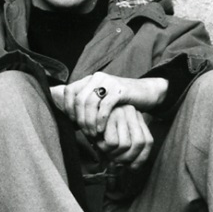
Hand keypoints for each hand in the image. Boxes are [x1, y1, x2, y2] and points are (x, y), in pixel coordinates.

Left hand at [50, 72, 166, 138]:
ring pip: (90, 103)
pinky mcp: (119, 89)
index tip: (73, 122)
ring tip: (92, 134)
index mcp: (89, 79)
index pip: (69, 91)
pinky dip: (100, 120)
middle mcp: (97, 78)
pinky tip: (101, 130)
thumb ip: (86, 105)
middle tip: (85, 132)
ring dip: (89, 122)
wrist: (146, 92)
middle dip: (80, 119)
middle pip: (79, 99)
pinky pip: (104, 106)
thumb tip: (66, 118)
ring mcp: (108, 82)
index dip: (68, 108)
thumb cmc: (120, 101)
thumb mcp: (100, 101)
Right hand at [95, 105, 153, 168]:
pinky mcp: (109, 116)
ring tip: (104, 147)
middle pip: (139, 143)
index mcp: (137, 117)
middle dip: (127, 158)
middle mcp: (131, 112)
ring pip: (125, 145)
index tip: (132, 167)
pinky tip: (98, 141)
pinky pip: (112, 143)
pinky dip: (104, 147)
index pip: (148, 142)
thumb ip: (129, 147)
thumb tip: (135, 168)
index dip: (141, 158)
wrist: (81, 114)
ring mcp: (121, 113)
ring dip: (113, 152)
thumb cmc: (99, 129)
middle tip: (115, 159)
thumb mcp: (117, 136)